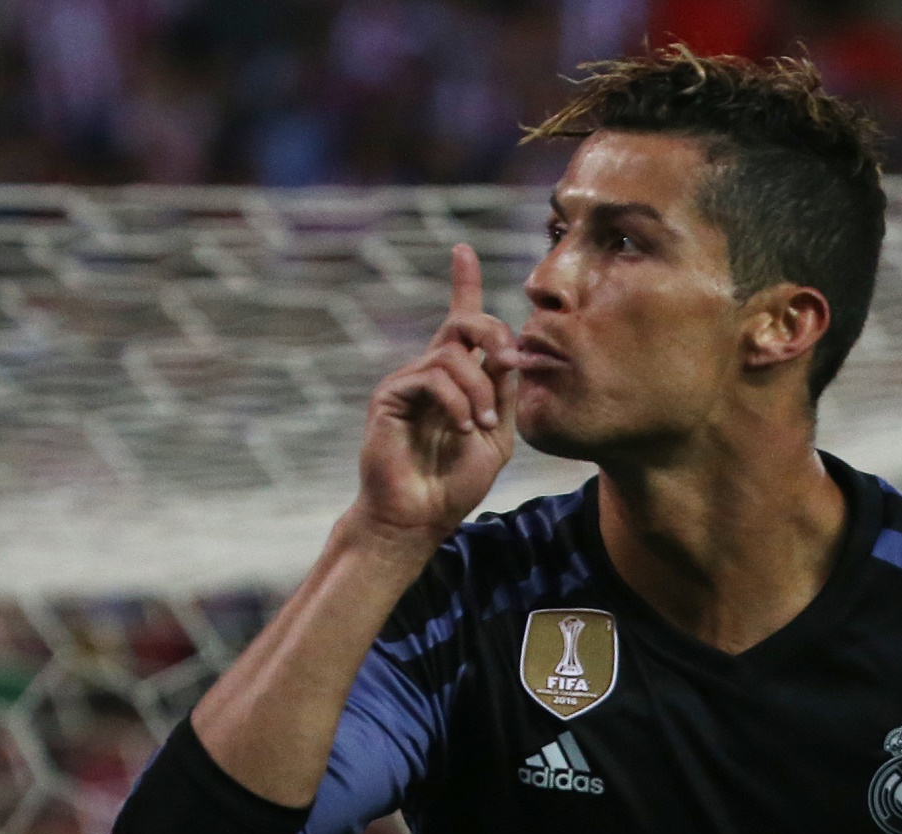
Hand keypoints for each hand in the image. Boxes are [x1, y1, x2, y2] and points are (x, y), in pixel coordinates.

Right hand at [356, 243, 517, 543]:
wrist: (419, 516)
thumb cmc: (455, 482)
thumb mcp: (496, 435)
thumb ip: (503, 394)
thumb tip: (511, 353)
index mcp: (457, 379)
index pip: (461, 323)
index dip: (463, 283)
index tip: (463, 250)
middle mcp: (431, 372)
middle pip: (463, 323)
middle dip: (494, 333)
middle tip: (510, 360)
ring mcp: (408, 381)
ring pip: (453, 356)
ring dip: (479, 391)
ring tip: (479, 427)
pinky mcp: (389, 395)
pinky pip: (433, 378)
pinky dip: (457, 402)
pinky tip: (462, 428)